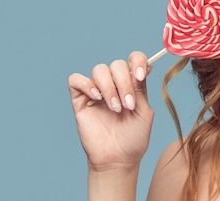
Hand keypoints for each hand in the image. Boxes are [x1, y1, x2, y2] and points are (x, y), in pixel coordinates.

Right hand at [68, 51, 153, 171]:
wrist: (118, 159)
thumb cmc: (134, 138)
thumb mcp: (144, 112)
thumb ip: (141, 90)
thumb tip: (143, 67)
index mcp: (131, 84)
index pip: (133, 59)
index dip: (137, 61)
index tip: (140, 75)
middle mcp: (114, 84)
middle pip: (116, 64)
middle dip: (123, 82)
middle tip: (127, 105)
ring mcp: (96, 91)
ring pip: (99, 70)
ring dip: (109, 87)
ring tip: (114, 108)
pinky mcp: (80, 100)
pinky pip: (75, 80)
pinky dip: (86, 84)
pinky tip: (96, 98)